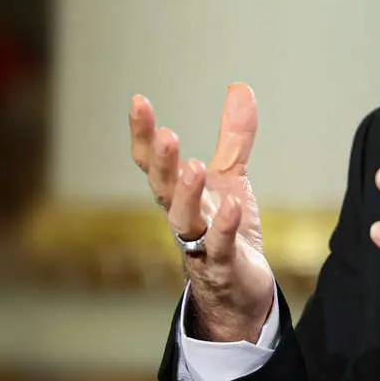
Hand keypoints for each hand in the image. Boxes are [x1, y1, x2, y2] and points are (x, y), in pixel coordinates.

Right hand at [129, 84, 274, 342]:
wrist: (240, 292)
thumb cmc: (227, 232)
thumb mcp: (231, 178)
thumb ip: (234, 137)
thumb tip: (241, 88)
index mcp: (178, 195)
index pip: (152, 163)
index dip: (142, 134)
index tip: (138, 101)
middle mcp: (182, 218)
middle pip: (162, 189)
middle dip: (162, 163)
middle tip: (167, 135)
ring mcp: (200, 244)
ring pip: (184, 220)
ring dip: (187, 194)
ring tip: (195, 167)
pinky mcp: (223, 267)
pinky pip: (220, 247)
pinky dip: (224, 228)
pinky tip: (233, 206)